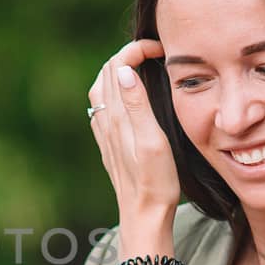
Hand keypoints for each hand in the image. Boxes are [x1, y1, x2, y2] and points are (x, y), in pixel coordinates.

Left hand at [88, 39, 180, 220]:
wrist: (143, 215)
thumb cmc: (155, 181)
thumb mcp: (153, 141)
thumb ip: (137, 104)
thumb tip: (123, 70)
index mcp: (117, 116)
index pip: (117, 65)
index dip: (136, 50)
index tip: (161, 49)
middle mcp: (105, 122)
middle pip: (107, 73)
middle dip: (129, 54)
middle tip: (155, 53)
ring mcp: (104, 133)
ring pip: (103, 89)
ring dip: (120, 71)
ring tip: (143, 67)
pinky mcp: (108, 143)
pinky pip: (104, 108)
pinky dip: (115, 91)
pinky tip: (128, 98)